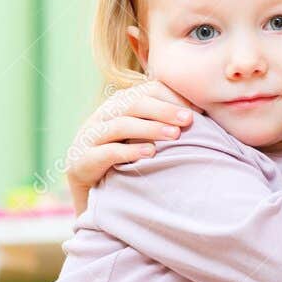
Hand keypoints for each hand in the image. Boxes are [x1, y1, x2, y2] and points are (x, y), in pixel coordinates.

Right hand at [66, 80, 196, 213]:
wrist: (89, 191)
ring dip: (149, 128)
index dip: (169, 97)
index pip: (145, 91)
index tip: (195, 109)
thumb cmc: (124, 161)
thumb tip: (200, 116)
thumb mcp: (141, 138)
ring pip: (120, 125)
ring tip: (174, 135)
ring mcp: (89, 137)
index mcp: (118, 105)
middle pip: (133, 103)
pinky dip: (129, 151)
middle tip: (189, 120)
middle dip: (163, 110)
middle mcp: (102, 116)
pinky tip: (150, 153)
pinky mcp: (81, 160)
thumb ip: (161, 124)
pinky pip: (107, 151)